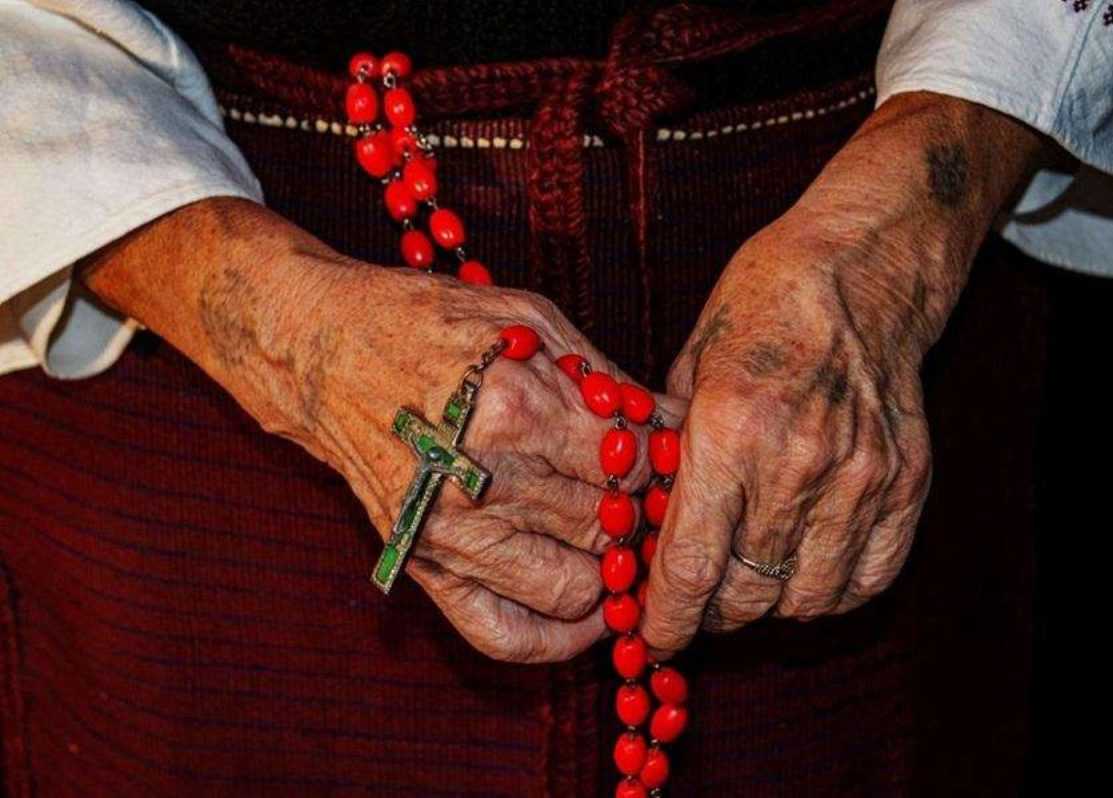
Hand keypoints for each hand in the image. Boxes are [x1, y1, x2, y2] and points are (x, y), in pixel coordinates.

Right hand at [82, 197, 681, 662]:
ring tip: (623, 541)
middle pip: (609, 527)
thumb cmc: (428, 322)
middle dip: (643, 514)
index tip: (665, 458)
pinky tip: (591, 609)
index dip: (662, 464)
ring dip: (613, 571)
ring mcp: (449, 536)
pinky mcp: (423, 566)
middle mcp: (482, 483)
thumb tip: (675, 429)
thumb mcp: (528, 318)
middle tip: (652, 498)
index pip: (630, 466)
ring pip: (576, 590)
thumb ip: (606, 379)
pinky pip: (505, 636)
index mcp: (515, 410)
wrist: (322, 349)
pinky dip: (560, 638)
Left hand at [641, 92, 1051, 654]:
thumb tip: (644, 522)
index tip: (654, 636)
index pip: (692, 565)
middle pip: (747, 594)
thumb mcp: (689, 365)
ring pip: (806, 599)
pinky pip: (868, 578)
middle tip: (696, 603)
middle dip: (710, 614)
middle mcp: (797, 464)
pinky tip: (804, 572)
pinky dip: (831, 593)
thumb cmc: (762, 306)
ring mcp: (860, 478)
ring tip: (748, 586)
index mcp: (730, 431)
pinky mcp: (906, 484)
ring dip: (769, 608)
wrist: (861, 271)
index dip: (667, 617)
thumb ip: (671, 451)